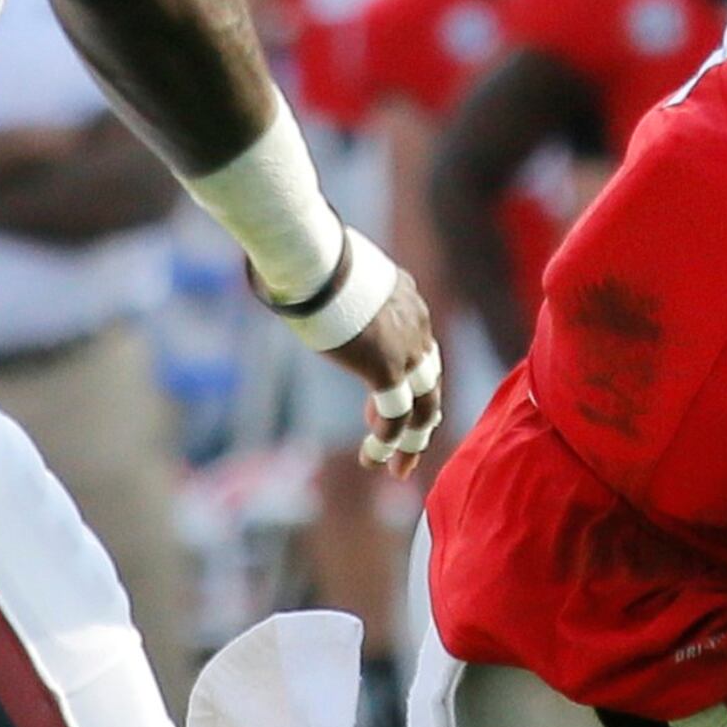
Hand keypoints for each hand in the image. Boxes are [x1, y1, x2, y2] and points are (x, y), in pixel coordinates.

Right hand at [332, 261, 443, 474]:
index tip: (381, 399)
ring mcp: (406, 349)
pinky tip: (372, 458)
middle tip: (412, 444)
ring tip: (398, 469)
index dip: (409, 378)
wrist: (317, 258)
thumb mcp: (335, 274)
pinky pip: (396, 416)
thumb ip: (333, 289)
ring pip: (423, 406)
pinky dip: (387, 443)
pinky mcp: (386, 369)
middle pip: (431, 380)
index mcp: (407, 299)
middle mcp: (416, 325)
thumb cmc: (311, 258)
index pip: (420, 348)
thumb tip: (295, 282)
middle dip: (422, 416)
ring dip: (411, 441)